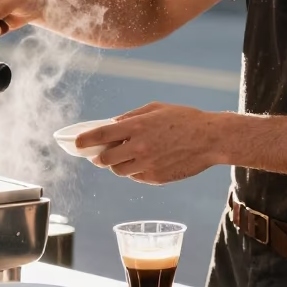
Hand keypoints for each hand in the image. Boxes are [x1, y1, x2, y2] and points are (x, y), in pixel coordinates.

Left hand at [76, 103, 224, 184]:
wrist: (210, 139)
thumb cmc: (184, 119)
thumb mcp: (155, 109)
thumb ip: (131, 117)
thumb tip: (112, 124)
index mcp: (137, 127)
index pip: (101, 135)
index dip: (84, 140)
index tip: (76, 142)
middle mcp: (138, 148)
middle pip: (105, 158)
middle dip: (99, 156)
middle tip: (99, 154)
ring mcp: (147, 165)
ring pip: (118, 171)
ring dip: (116, 164)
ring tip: (124, 157)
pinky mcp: (155, 178)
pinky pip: (136, 177)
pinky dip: (134, 171)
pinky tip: (145, 161)